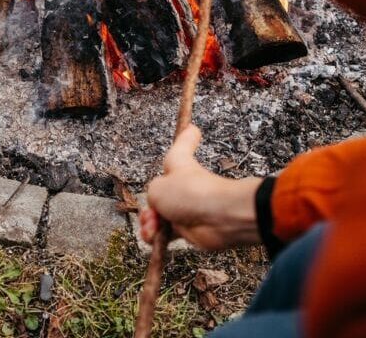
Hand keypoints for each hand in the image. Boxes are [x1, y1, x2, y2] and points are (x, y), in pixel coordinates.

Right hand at [140, 125, 261, 250]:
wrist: (217, 219)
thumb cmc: (190, 194)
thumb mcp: (157, 187)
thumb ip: (152, 195)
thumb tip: (159, 210)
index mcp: (178, 163)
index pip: (183, 144)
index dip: (186, 136)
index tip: (193, 127)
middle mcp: (182, 184)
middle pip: (160, 190)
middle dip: (148, 204)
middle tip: (149, 212)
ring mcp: (185, 207)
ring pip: (159, 214)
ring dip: (149, 223)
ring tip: (152, 226)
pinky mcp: (187, 228)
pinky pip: (166, 233)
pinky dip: (156, 237)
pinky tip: (153, 236)